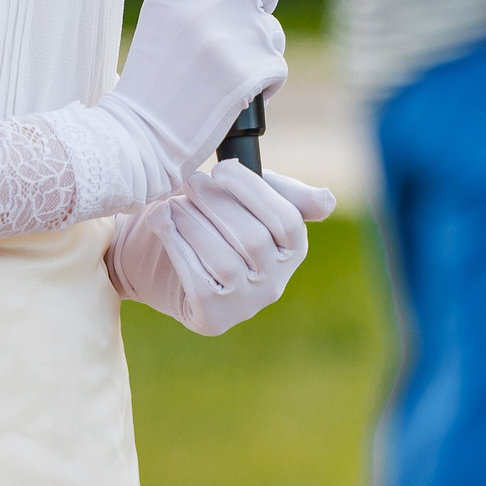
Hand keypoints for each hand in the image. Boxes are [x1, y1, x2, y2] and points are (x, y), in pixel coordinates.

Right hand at [100, 0, 288, 191]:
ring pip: (272, 29)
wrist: (140, 138)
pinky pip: (277, 66)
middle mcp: (202, 6)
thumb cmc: (149, 85)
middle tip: (245, 25)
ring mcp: (228, 38)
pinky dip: (267, 82)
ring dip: (261, 50)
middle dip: (262, 0)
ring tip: (230, 74)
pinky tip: (240, 95)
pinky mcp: (248, 71)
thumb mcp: (159, 23)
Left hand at [107, 161, 335, 335]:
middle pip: (252, 239)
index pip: (287, 220)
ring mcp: (246, 304)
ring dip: (194, 224)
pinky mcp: (214, 318)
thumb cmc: (212, 222)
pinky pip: (198, 280)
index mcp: (291, 249)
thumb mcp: (248, 201)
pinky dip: (177, 246)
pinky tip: (162, 223)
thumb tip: (327, 200)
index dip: (254, 191)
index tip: (221, 168)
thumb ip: (283, 191)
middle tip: (191, 181)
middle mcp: (275, 282)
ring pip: (224, 260)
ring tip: (173, 203)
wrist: (159, 259)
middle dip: (217, 204)